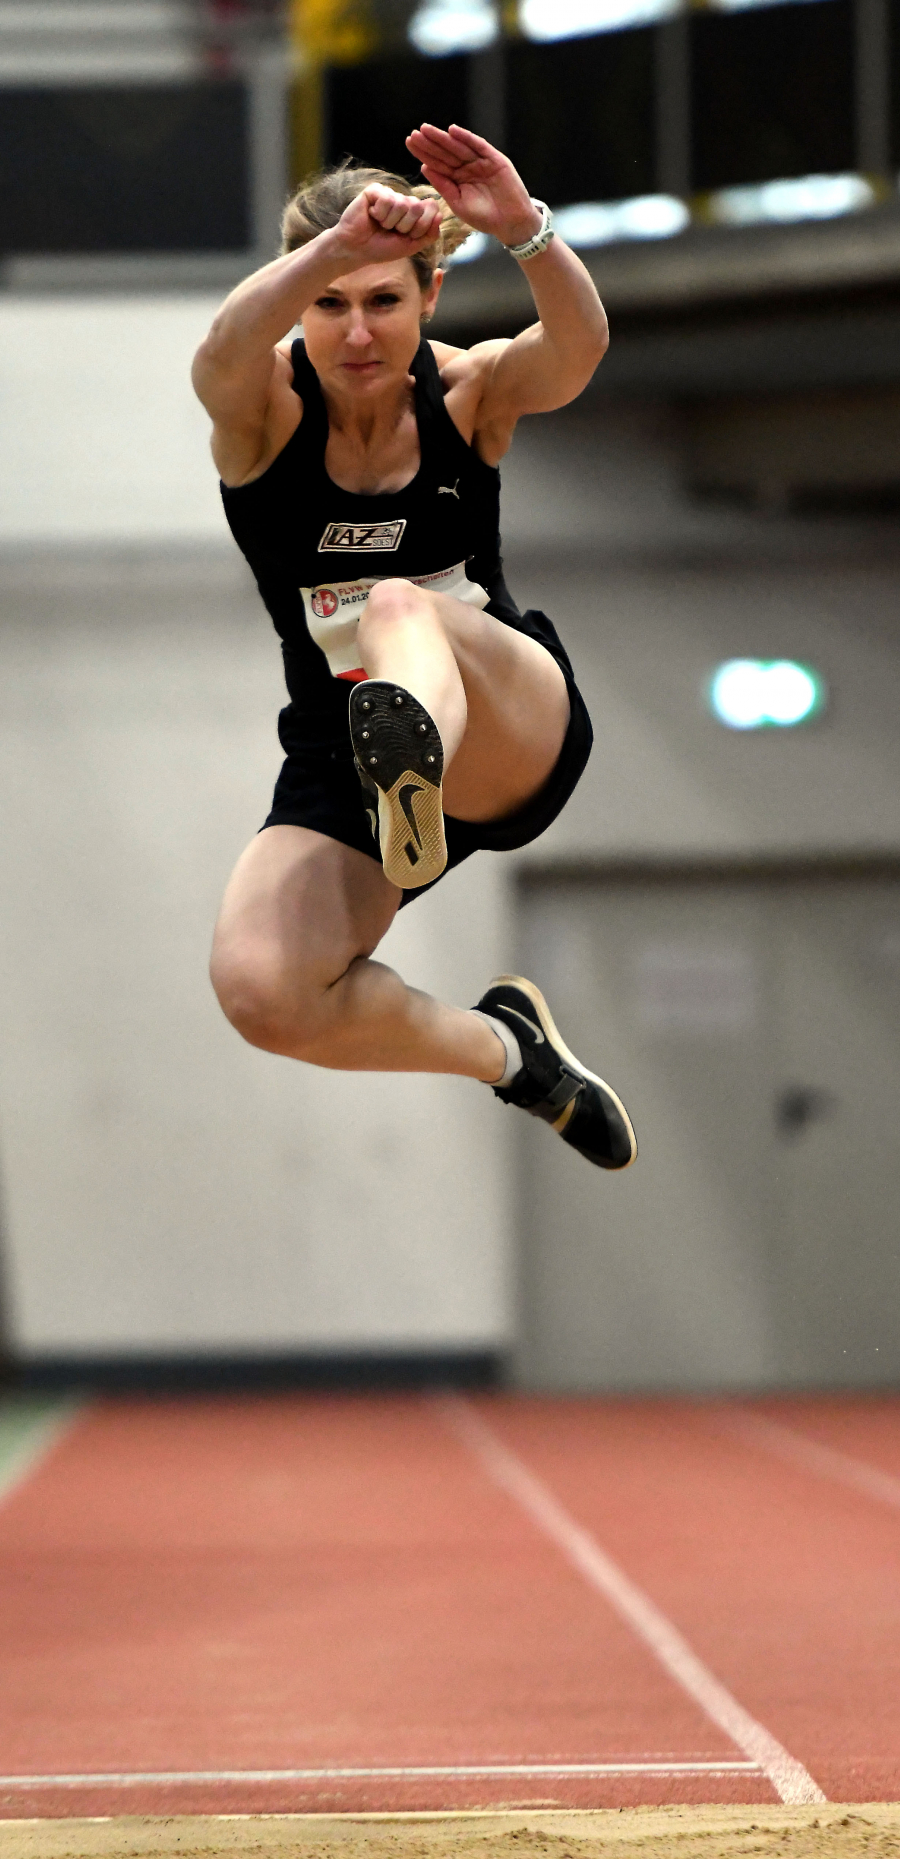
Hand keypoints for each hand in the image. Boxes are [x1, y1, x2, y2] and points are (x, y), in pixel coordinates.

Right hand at [331, 184, 443, 266]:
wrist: (357, 250)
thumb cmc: (382, 248)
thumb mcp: (411, 246)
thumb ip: (429, 234)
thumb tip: (440, 214)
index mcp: (414, 212)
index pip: (431, 210)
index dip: (419, 228)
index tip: (405, 236)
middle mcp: (404, 199)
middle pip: (417, 207)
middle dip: (404, 226)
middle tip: (391, 230)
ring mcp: (390, 193)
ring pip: (401, 203)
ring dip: (389, 221)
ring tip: (380, 224)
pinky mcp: (374, 190)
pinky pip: (386, 199)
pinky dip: (379, 213)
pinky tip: (371, 215)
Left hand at [405, 124, 540, 247]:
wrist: (510, 223)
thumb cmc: (485, 218)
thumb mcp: (458, 203)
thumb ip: (443, 185)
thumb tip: (424, 168)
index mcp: (457, 179)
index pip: (438, 163)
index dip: (424, 153)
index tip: (410, 142)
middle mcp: (467, 168)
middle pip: (445, 152)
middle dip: (430, 143)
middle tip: (414, 133)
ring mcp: (481, 162)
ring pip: (458, 147)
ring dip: (443, 138)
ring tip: (427, 130)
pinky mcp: (494, 160)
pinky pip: (479, 146)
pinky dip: (467, 138)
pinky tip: (453, 131)